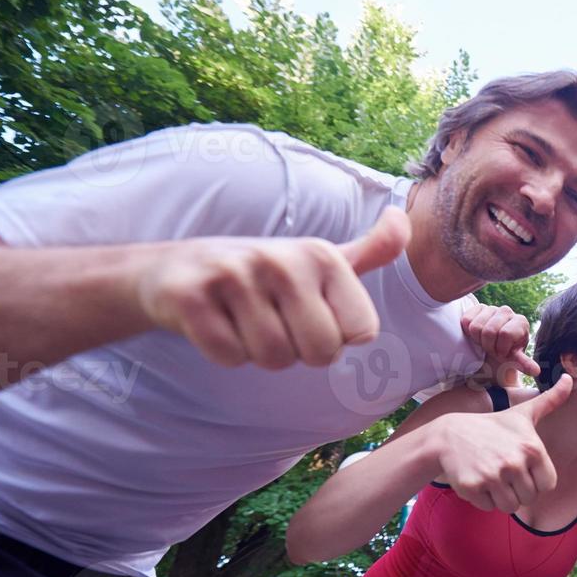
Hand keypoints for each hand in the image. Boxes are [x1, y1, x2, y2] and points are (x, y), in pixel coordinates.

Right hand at [137, 207, 409, 369]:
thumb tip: (402, 218)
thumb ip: (370, 251)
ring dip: (258, 353)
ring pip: (273, 358)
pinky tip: (214, 323)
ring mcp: (234, 273)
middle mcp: (282, 258)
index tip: (308, 315)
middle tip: (272, 322)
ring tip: (242, 319)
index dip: (335, 338)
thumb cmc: (262, 276)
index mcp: (322, 255)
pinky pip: (228, 356)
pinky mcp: (190, 295)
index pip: (361, 333)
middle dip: (297, 351)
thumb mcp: (319, 261)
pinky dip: (222, 352)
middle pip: (320, 352)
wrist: (175, 270)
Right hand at [428, 374, 572, 511]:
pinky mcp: (473, 487)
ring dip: (500, 496)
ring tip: (491, 475)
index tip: (522, 467)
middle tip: (502, 470)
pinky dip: (483, 499)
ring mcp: (493, 476)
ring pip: (509, 506)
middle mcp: (514, 463)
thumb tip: (570, 379)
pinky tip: (477, 478)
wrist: (449, 435)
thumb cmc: (492, 427)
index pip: (548, 485)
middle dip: (517, 489)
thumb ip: (551, 400)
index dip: (535, 480)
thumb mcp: (523, 413)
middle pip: (528, 498)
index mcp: (532, 448)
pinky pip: (488, 508)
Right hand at [462, 303, 540, 382]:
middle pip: (489, 331)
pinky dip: (468, 332)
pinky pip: (466, 320)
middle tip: (492, 350)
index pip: (505, 334)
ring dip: (478, 340)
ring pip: (476, 326)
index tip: (502, 354)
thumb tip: (536, 371)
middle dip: (488, 346)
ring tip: (484, 343)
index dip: (500, 348)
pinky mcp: (477, 308)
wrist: (492, 351)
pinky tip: (477, 335)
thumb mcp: (514, 361)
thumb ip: (524, 364)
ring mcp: (492, 308)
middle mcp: (507, 312)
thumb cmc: (505, 355)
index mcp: (521, 322)